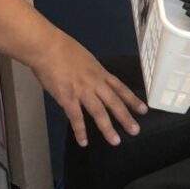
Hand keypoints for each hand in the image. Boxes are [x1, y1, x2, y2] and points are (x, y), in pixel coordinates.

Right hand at [29, 30, 147, 146]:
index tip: (143, 110)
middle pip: (114, 102)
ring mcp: (82, 91)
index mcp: (99, 72)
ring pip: (99, 112)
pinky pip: (75, 117)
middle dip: (126, 117)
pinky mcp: (67, 97)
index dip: (132, 100)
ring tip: (115, 141)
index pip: (120, 88)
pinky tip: (84, 142)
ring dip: (107, 128)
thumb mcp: (84, 58)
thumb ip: (88, 72)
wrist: (46, 46)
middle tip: (135, 131)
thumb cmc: (61, 47)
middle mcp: (95, 83)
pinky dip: (80, 130)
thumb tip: (88, 82)